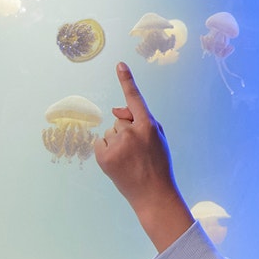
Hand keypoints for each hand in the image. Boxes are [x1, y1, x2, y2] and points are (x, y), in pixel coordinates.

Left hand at [94, 62, 193, 251]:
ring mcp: (116, 145)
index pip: (135, 99)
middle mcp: (131, 132)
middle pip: (119, 120)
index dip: (127, 80)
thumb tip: (114, 110)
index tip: (119, 64)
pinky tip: (118, 162)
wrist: (152, 194)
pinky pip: (100, 142)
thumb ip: (140, 119)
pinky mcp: (103, 157)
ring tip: (129, 160)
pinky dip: (106, 150)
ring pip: (110, 132)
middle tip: (137, 152)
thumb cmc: (157, 163)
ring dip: (116, 142)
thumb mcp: (158, 137)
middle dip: (126, 131)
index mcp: (149, 126)